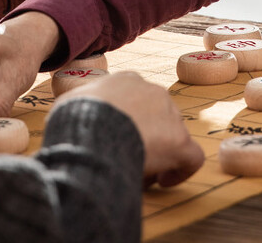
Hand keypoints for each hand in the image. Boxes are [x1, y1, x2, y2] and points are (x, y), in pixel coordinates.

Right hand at [53, 71, 204, 187]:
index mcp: (127, 80)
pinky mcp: (181, 141)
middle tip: (127, 157)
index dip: (128, 120)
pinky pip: (191, 158)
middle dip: (145, 138)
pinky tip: (164, 181)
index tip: (117, 137)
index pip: (135, 99)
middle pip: (155, 118)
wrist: (92, 130)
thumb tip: (74, 117)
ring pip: (171, 138)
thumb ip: (80, 106)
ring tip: (140, 173)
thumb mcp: (70, 103)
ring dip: (159, 155)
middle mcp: (153, 91)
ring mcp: (170, 115)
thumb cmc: (76, 119)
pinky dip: (181, 170)